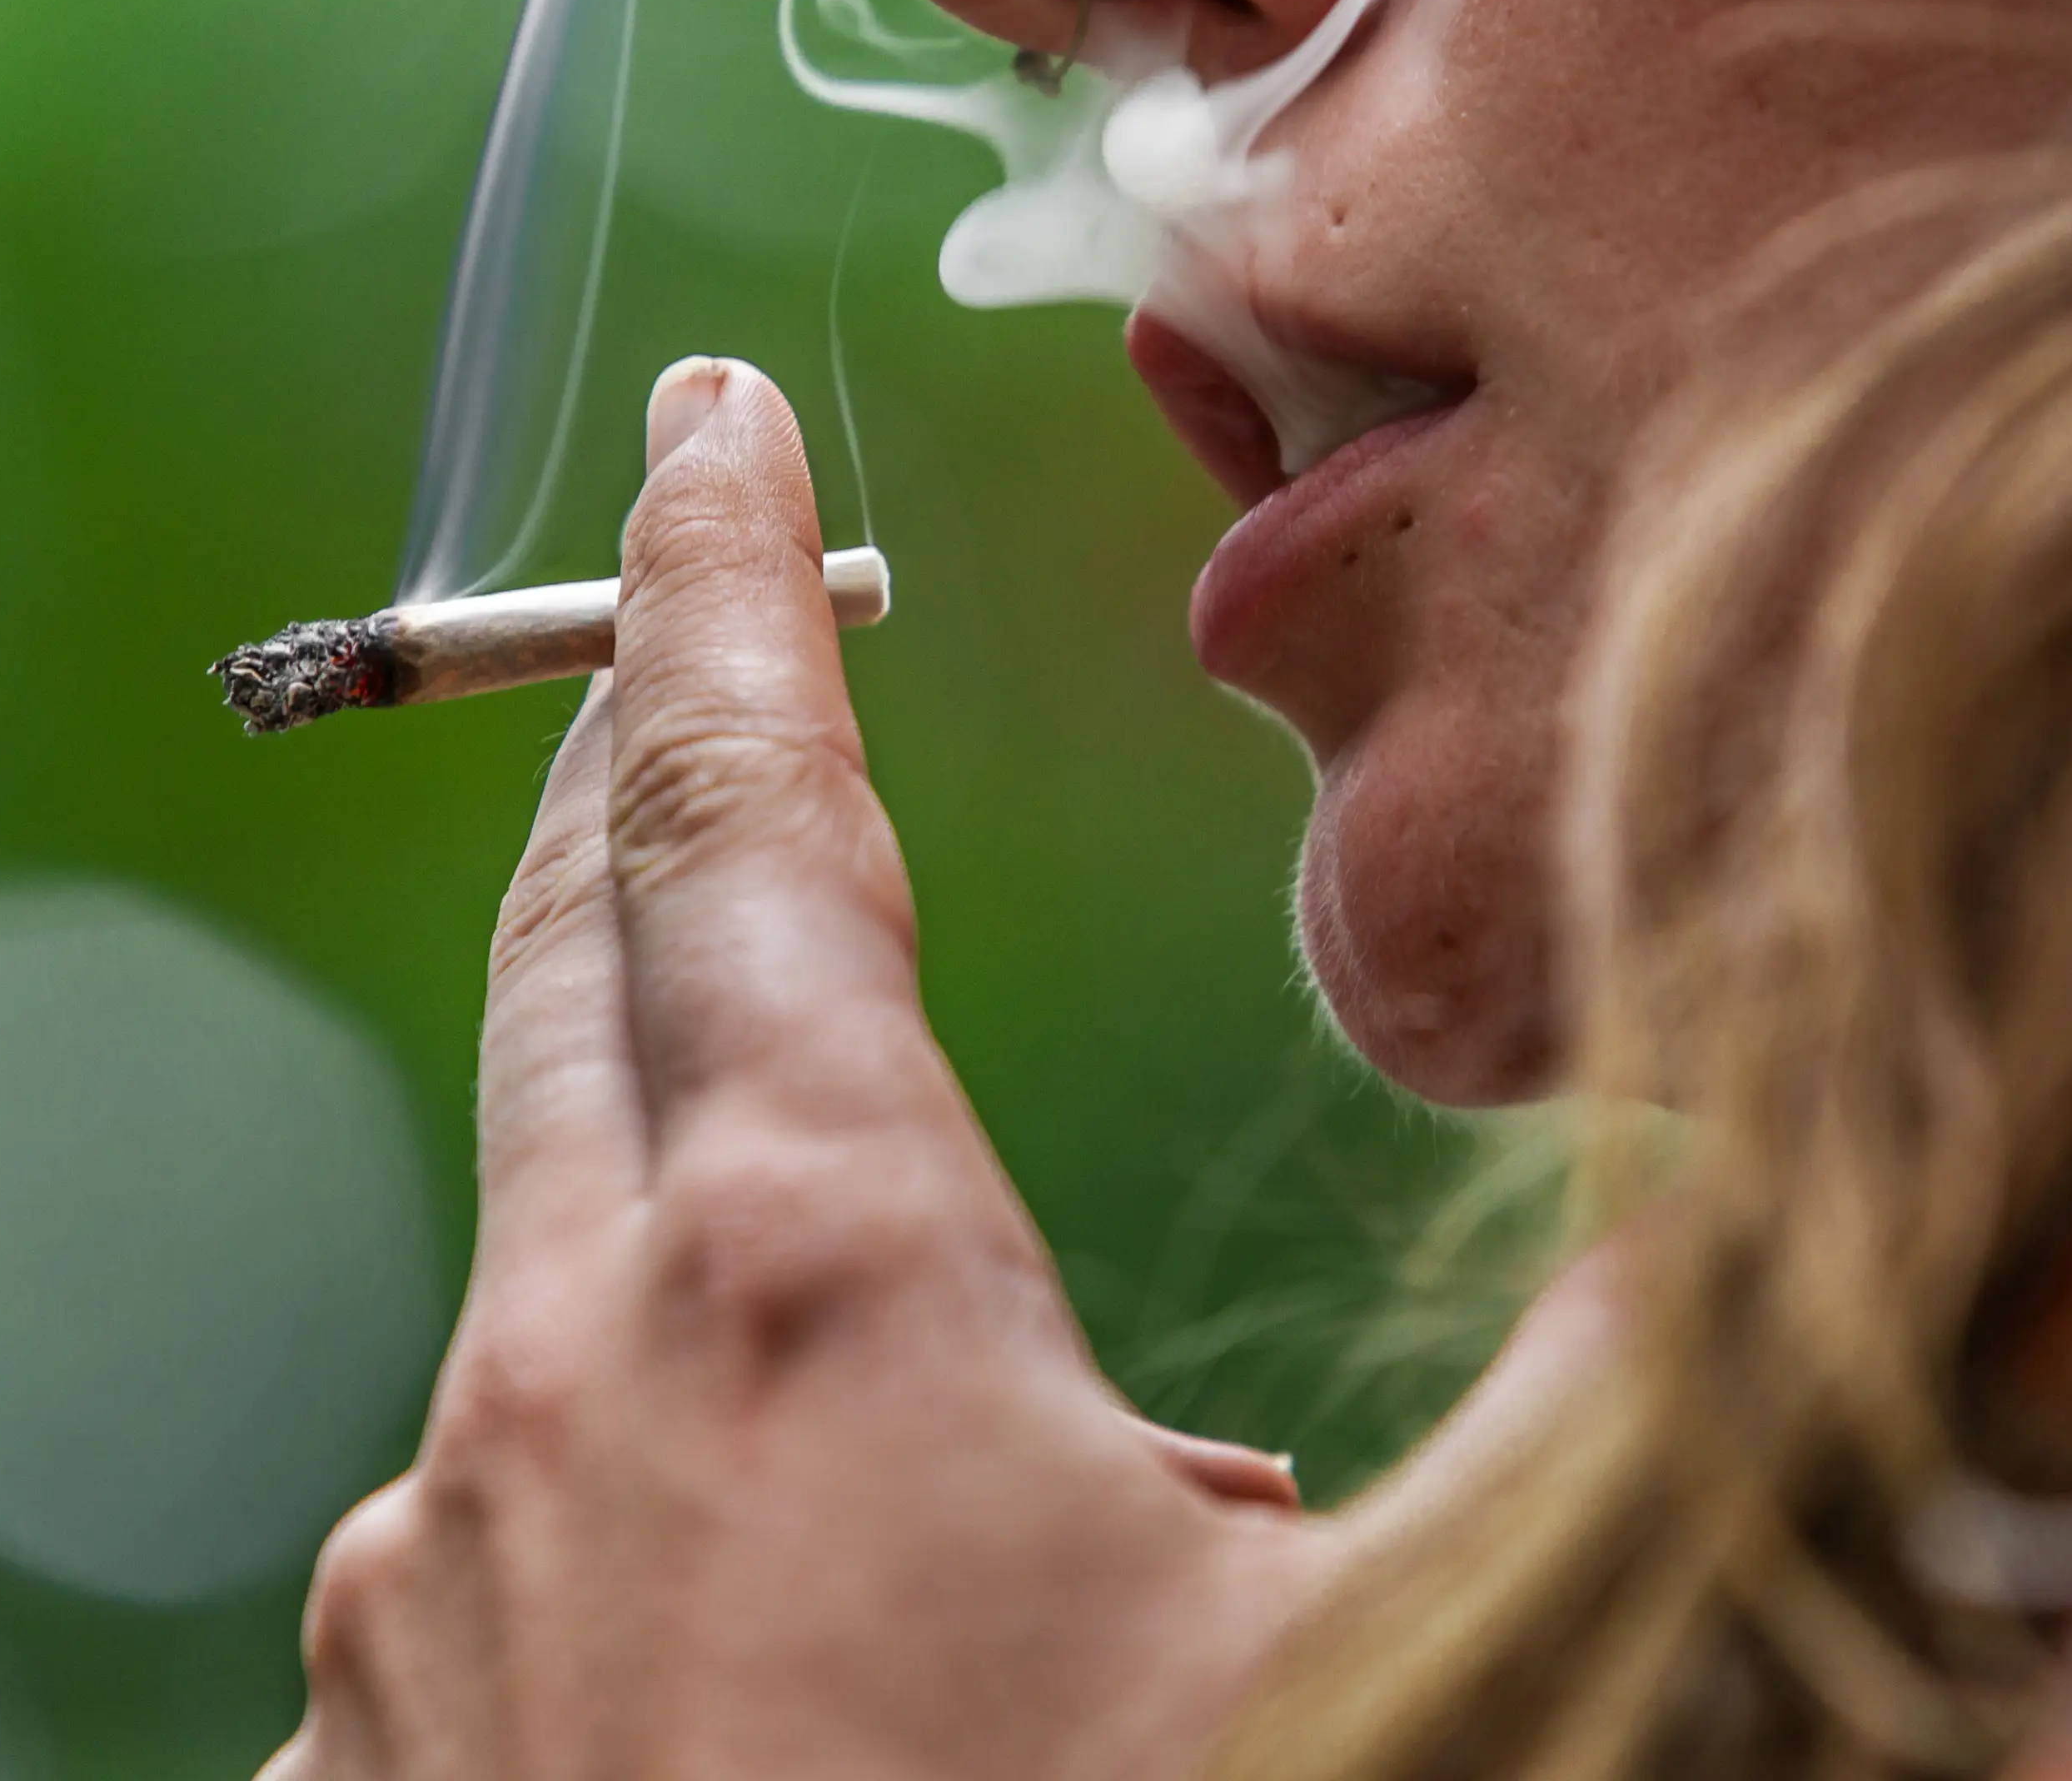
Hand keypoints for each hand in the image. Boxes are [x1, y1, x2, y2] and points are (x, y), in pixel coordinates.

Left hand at [256, 357, 1612, 1780]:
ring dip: (698, 1251)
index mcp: (810, 1289)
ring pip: (555, 1312)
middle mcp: (556, 1395)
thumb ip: (1581, 1410)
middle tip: (675, 654)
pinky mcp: (354, 1770)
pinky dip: (628, 1514)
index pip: (746, 820)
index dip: (732, 590)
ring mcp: (418, 1589)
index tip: (706, 425)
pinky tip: (756, 1635)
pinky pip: (491, 1551)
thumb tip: (1717, 1218)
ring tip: (881, 1376)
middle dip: (632, 777)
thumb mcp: (1407, 1665)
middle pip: (572, 979)